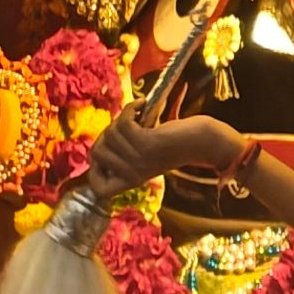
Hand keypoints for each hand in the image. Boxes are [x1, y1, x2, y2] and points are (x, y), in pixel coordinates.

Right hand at [85, 113, 244, 203]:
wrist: (200, 140)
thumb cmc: (170, 144)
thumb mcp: (142, 158)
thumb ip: (121, 157)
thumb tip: (95, 152)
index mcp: (130, 181)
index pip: (99, 188)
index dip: (93, 171)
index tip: (103, 153)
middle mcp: (132, 174)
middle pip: (97, 151)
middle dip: (106, 133)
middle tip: (124, 126)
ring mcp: (138, 160)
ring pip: (111, 134)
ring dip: (121, 118)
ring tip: (136, 116)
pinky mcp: (146, 144)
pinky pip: (123, 123)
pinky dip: (130, 108)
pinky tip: (140, 105)